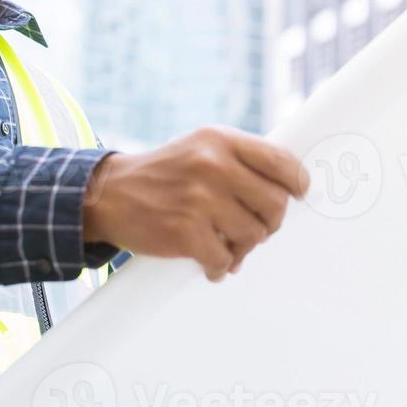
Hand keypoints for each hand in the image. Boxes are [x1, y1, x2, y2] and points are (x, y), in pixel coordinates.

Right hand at [82, 124, 309, 280]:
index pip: (281, 161)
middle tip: (256, 228)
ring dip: (244, 247)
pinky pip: (224, 259)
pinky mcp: (184, 232)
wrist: (109, 194)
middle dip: (270, 222)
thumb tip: (290, 188)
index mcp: (221, 141)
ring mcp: (198, 199)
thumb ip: (241, 161)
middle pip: (275, 204)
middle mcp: (213, 165)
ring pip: (254, 235)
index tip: (298, 194)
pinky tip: (211, 262)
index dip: (297, 183)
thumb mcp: (202, 149)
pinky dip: (221, 266)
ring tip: (228, 245)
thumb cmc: (165, 173)